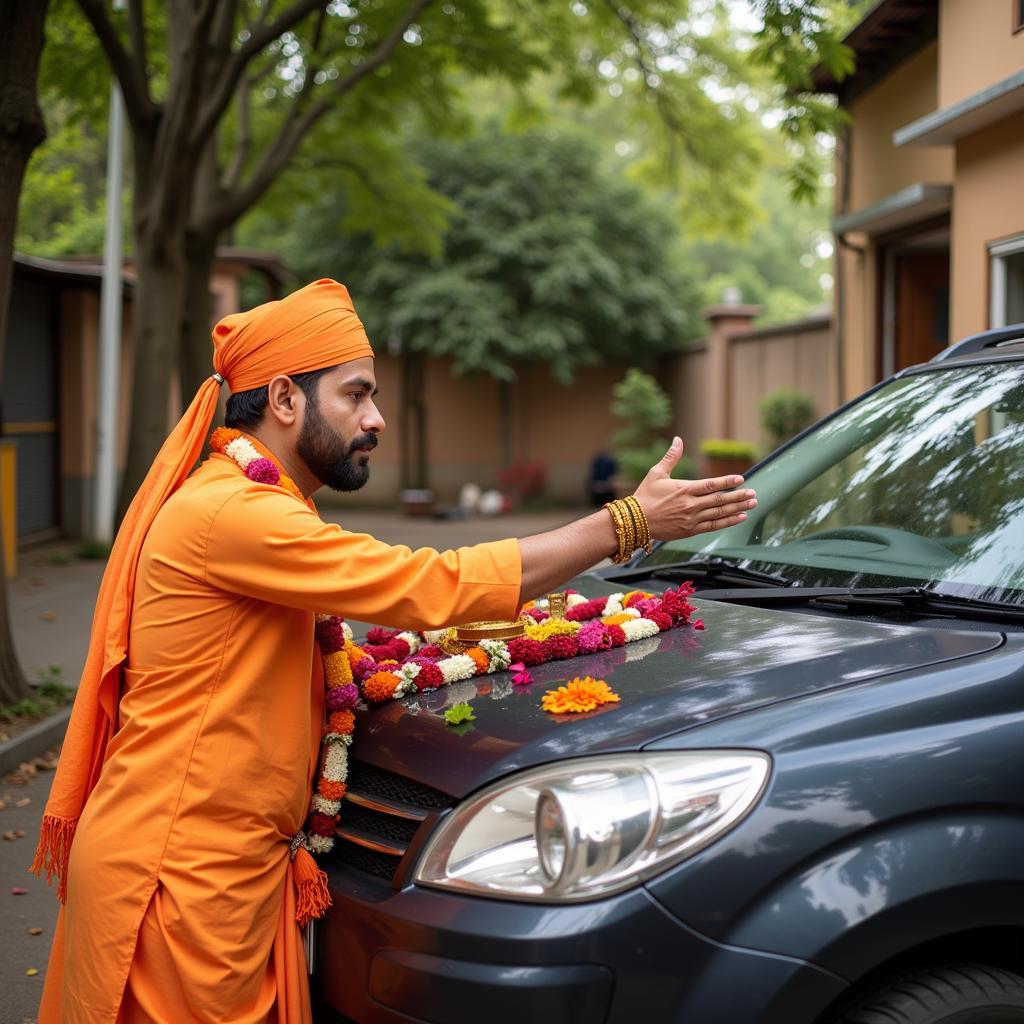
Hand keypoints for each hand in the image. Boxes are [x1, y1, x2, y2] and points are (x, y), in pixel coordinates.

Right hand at [633, 437, 756, 539]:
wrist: (635, 521)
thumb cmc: (644, 496)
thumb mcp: (656, 473)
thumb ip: (671, 457)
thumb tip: (678, 439)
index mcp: (683, 489)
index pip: (711, 485)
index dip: (727, 482)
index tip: (741, 479)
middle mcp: (690, 505)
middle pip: (720, 500)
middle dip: (739, 496)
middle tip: (753, 494)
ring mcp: (691, 519)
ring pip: (720, 514)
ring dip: (738, 508)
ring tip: (752, 504)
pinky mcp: (690, 530)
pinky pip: (713, 526)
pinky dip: (728, 522)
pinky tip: (739, 517)